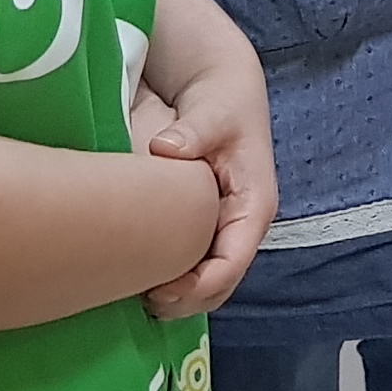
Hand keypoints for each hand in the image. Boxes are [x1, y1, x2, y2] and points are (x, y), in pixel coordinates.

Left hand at [140, 52, 276, 319]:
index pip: (234, 261)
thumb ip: (195, 131)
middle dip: (187, 300)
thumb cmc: (223, 102)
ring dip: (178, 298)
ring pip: (209, 282)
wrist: (221, 90)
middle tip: (143, 300)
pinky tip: (139, 279)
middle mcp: (242, 225)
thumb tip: (165, 148)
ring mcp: (224, 229)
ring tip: (137, 296)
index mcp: (254, 204)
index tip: (161, 291)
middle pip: (222, 283)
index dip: (200, 285)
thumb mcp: (214, 112)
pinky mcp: (206, 227)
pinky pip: (194, 266)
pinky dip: (171, 281)